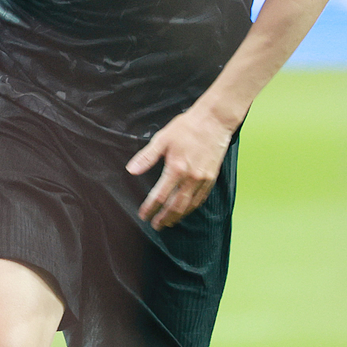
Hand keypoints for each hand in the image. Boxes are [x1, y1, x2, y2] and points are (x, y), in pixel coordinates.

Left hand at [127, 105, 232, 228]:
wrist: (214, 121)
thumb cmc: (187, 127)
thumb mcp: (162, 139)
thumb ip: (147, 157)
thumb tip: (131, 170)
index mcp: (176, 168)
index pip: (160, 196)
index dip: (150, 208)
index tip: (144, 215)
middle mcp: (191, 177)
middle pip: (176, 206)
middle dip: (164, 218)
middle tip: (156, 225)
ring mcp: (204, 179)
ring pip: (190, 205)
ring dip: (178, 216)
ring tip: (169, 222)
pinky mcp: (212, 177)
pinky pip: (201, 198)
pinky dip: (192, 207)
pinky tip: (186, 210)